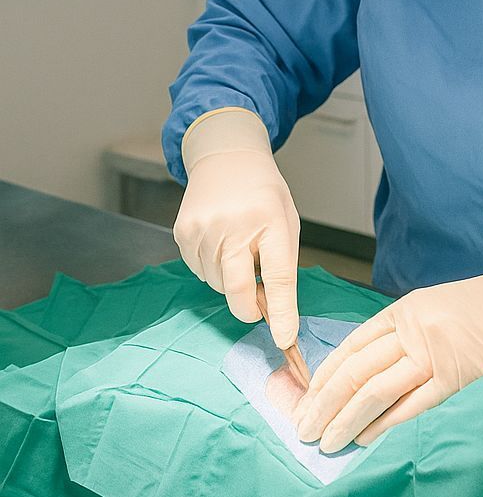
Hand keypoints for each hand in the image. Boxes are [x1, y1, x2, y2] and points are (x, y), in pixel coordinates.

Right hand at [173, 107, 300, 347]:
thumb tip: (269, 310)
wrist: (225, 158)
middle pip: (238, 289)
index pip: (278, 275)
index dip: (281, 311)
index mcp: (270, 220)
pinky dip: (213, 269)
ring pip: (217, 284)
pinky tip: (220, 244)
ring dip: (231, 280)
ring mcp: (203, 229)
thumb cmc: (262, 194)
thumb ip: (280, 264)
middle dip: (249, 308)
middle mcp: (233, 225)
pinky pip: (199, 272)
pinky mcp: (182, 233)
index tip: (284, 338)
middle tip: (257, 307)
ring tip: (239, 249)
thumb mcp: (286, 221)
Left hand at [294, 246, 482, 451]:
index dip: (323, 377)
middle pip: (355, 371)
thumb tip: (361, 375)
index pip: (351, 347)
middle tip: (304, 430)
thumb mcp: (435, 307)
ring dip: (345, 420)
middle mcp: (414, 330)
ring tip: (326, 443)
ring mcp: (436, 354)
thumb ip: (402, 335)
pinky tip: (364, 440)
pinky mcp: (460, 378)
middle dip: (323, 404)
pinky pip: (412, 407)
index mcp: (405, 311)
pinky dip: (384, 426)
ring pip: (375, 391)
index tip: (304, 401)